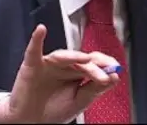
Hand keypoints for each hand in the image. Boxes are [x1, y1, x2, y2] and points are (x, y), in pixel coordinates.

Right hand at [0, 24, 119, 122]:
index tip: (116, 69)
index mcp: (77, 73)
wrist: (30, 122)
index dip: (105, 65)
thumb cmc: (52, 111)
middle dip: (94, 67)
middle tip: (105, 75)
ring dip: (74, 56)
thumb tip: (113, 76)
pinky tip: (41, 30)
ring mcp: (48, 64)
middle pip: (81, 59)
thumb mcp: (80, 101)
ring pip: (63, 56)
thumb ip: (95, 89)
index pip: (94, 63)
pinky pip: (33, 50)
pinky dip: (36, 39)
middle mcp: (64, 66)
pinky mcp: (32, 65)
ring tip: (86, 59)